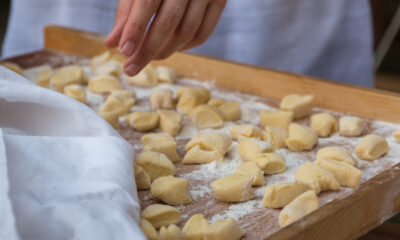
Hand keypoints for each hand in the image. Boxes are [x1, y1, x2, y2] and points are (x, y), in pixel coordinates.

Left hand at [104, 0, 226, 75]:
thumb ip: (126, 13)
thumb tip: (112, 44)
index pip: (147, 3)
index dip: (135, 29)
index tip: (124, 51)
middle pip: (168, 23)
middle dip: (147, 50)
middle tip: (130, 69)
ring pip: (186, 33)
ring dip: (165, 51)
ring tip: (148, 57)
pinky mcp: (220, 1)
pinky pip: (202, 35)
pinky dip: (184, 47)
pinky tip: (169, 48)